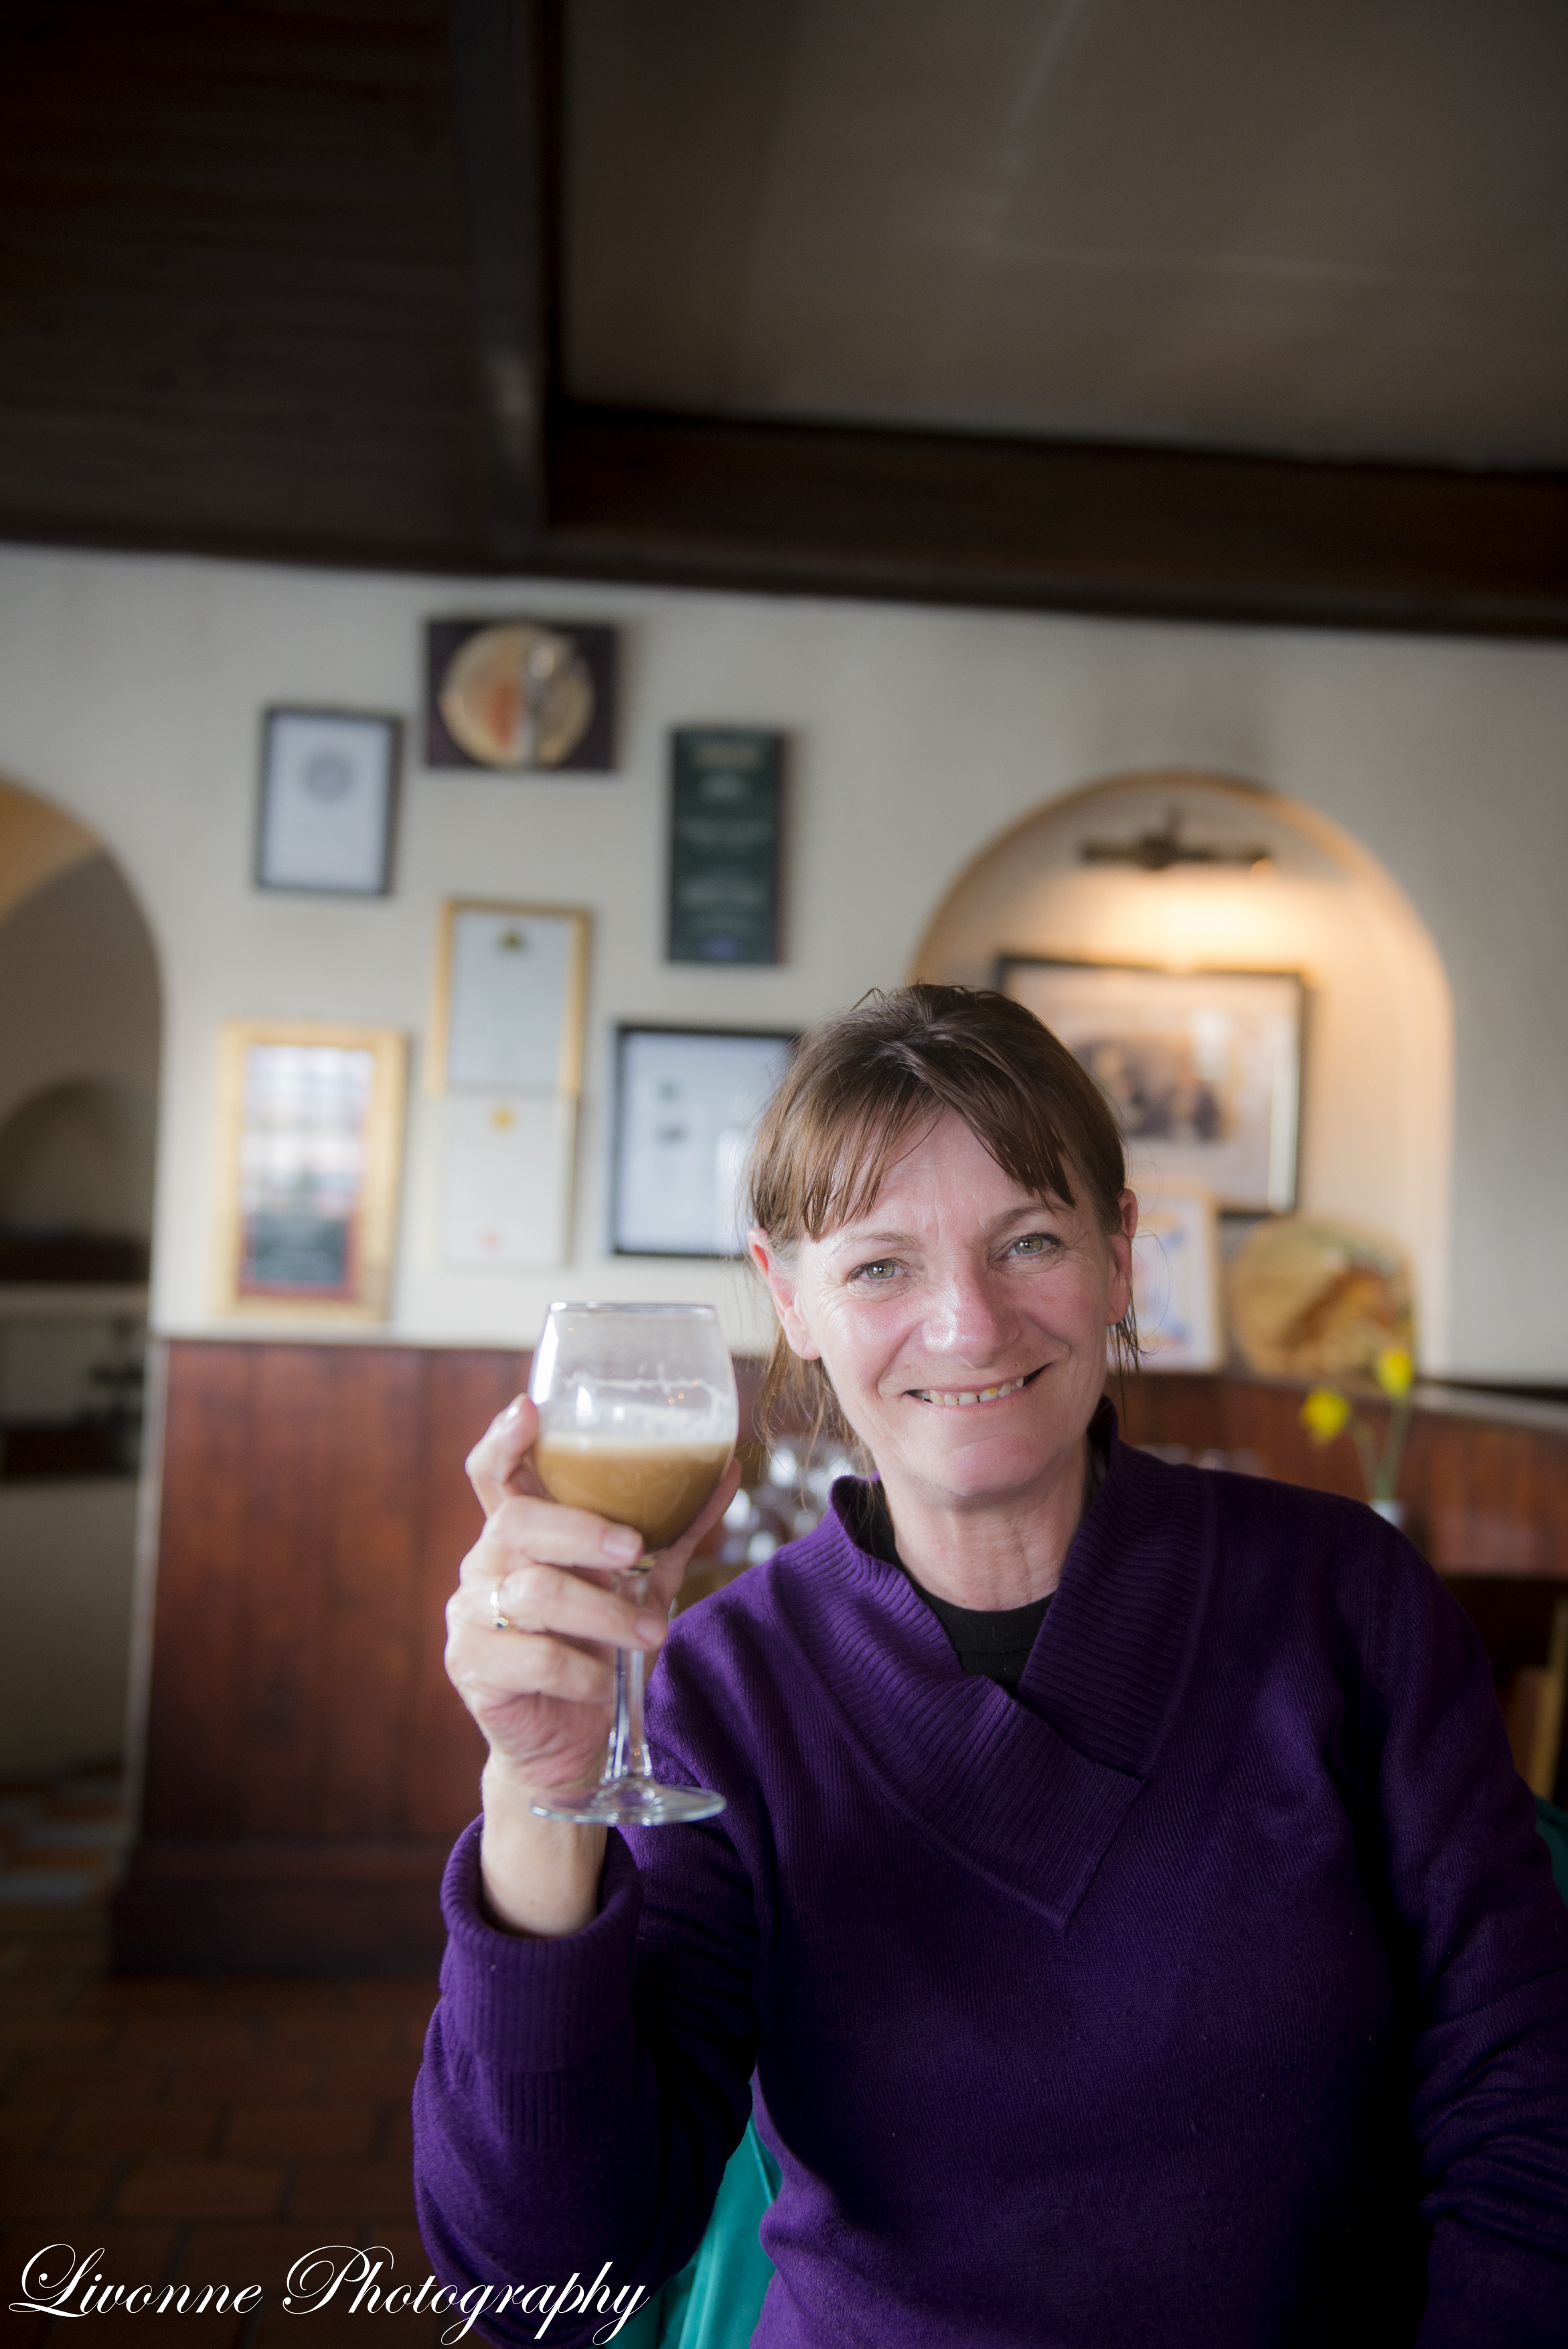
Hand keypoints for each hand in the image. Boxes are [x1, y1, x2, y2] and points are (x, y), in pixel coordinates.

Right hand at [445, 1395, 741, 1809]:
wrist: (574, 1741)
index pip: (494, 1472)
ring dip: (602, 1612)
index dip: (505, 1438)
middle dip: (580, 1530)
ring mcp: (471, 1613)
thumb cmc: (601, 1646)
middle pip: (517, 1521)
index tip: (530, 1409)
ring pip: (533, 1592)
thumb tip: (726, 1466)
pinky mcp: (472, 1666)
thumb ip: (673, 1528)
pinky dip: (582, 1670)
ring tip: (650, 1634)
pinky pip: (533, 1656)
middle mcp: (486, 1563)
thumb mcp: (643, 1581)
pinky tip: (603, 1682)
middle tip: (633, 1550)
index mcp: (520, 1532)